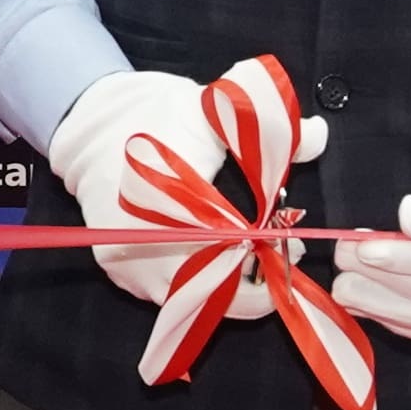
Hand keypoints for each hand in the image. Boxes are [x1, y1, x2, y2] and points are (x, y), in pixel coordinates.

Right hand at [43, 66, 322, 312]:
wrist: (91, 120)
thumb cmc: (156, 112)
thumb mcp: (217, 110)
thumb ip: (272, 131)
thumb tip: (319, 134)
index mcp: (171, 205)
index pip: (232, 258)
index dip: (268, 261)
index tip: (291, 246)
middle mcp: (143, 245)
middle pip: (214, 292)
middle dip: (254, 281)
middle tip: (280, 257)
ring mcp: (127, 263)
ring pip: (192, 299)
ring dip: (227, 284)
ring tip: (253, 258)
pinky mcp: (118, 269)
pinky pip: (168, 294)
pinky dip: (198, 283)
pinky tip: (220, 261)